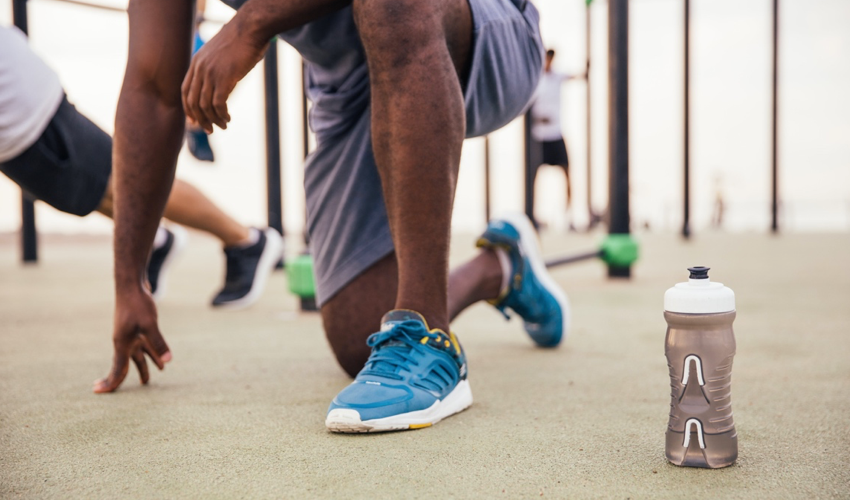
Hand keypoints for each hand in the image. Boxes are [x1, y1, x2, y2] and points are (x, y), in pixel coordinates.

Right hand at [93, 287, 171, 392]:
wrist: (132, 284)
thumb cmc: (138, 303)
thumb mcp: (150, 324)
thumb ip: (158, 343)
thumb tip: (168, 361)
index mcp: (122, 344)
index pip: (117, 369)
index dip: (110, 383)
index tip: (98, 392)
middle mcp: (124, 342)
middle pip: (127, 365)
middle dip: (130, 378)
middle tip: (131, 392)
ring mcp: (130, 334)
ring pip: (138, 355)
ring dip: (145, 366)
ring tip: (152, 377)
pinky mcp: (137, 328)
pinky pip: (144, 345)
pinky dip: (151, 352)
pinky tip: (161, 357)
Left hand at [181, 18, 268, 132]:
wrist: (250, 29)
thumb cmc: (240, 41)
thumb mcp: (220, 54)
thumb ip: (215, 68)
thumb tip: (220, 84)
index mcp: (196, 62)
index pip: (185, 91)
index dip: (188, 109)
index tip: (194, 121)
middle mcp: (200, 69)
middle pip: (193, 101)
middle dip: (200, 119)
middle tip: (210, 130)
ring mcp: (210, 73)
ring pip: (205, 105)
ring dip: (213, 120)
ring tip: (223, 126)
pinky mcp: (223, 78)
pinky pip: (218, 104)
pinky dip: (222, 114)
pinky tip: (228, 118)